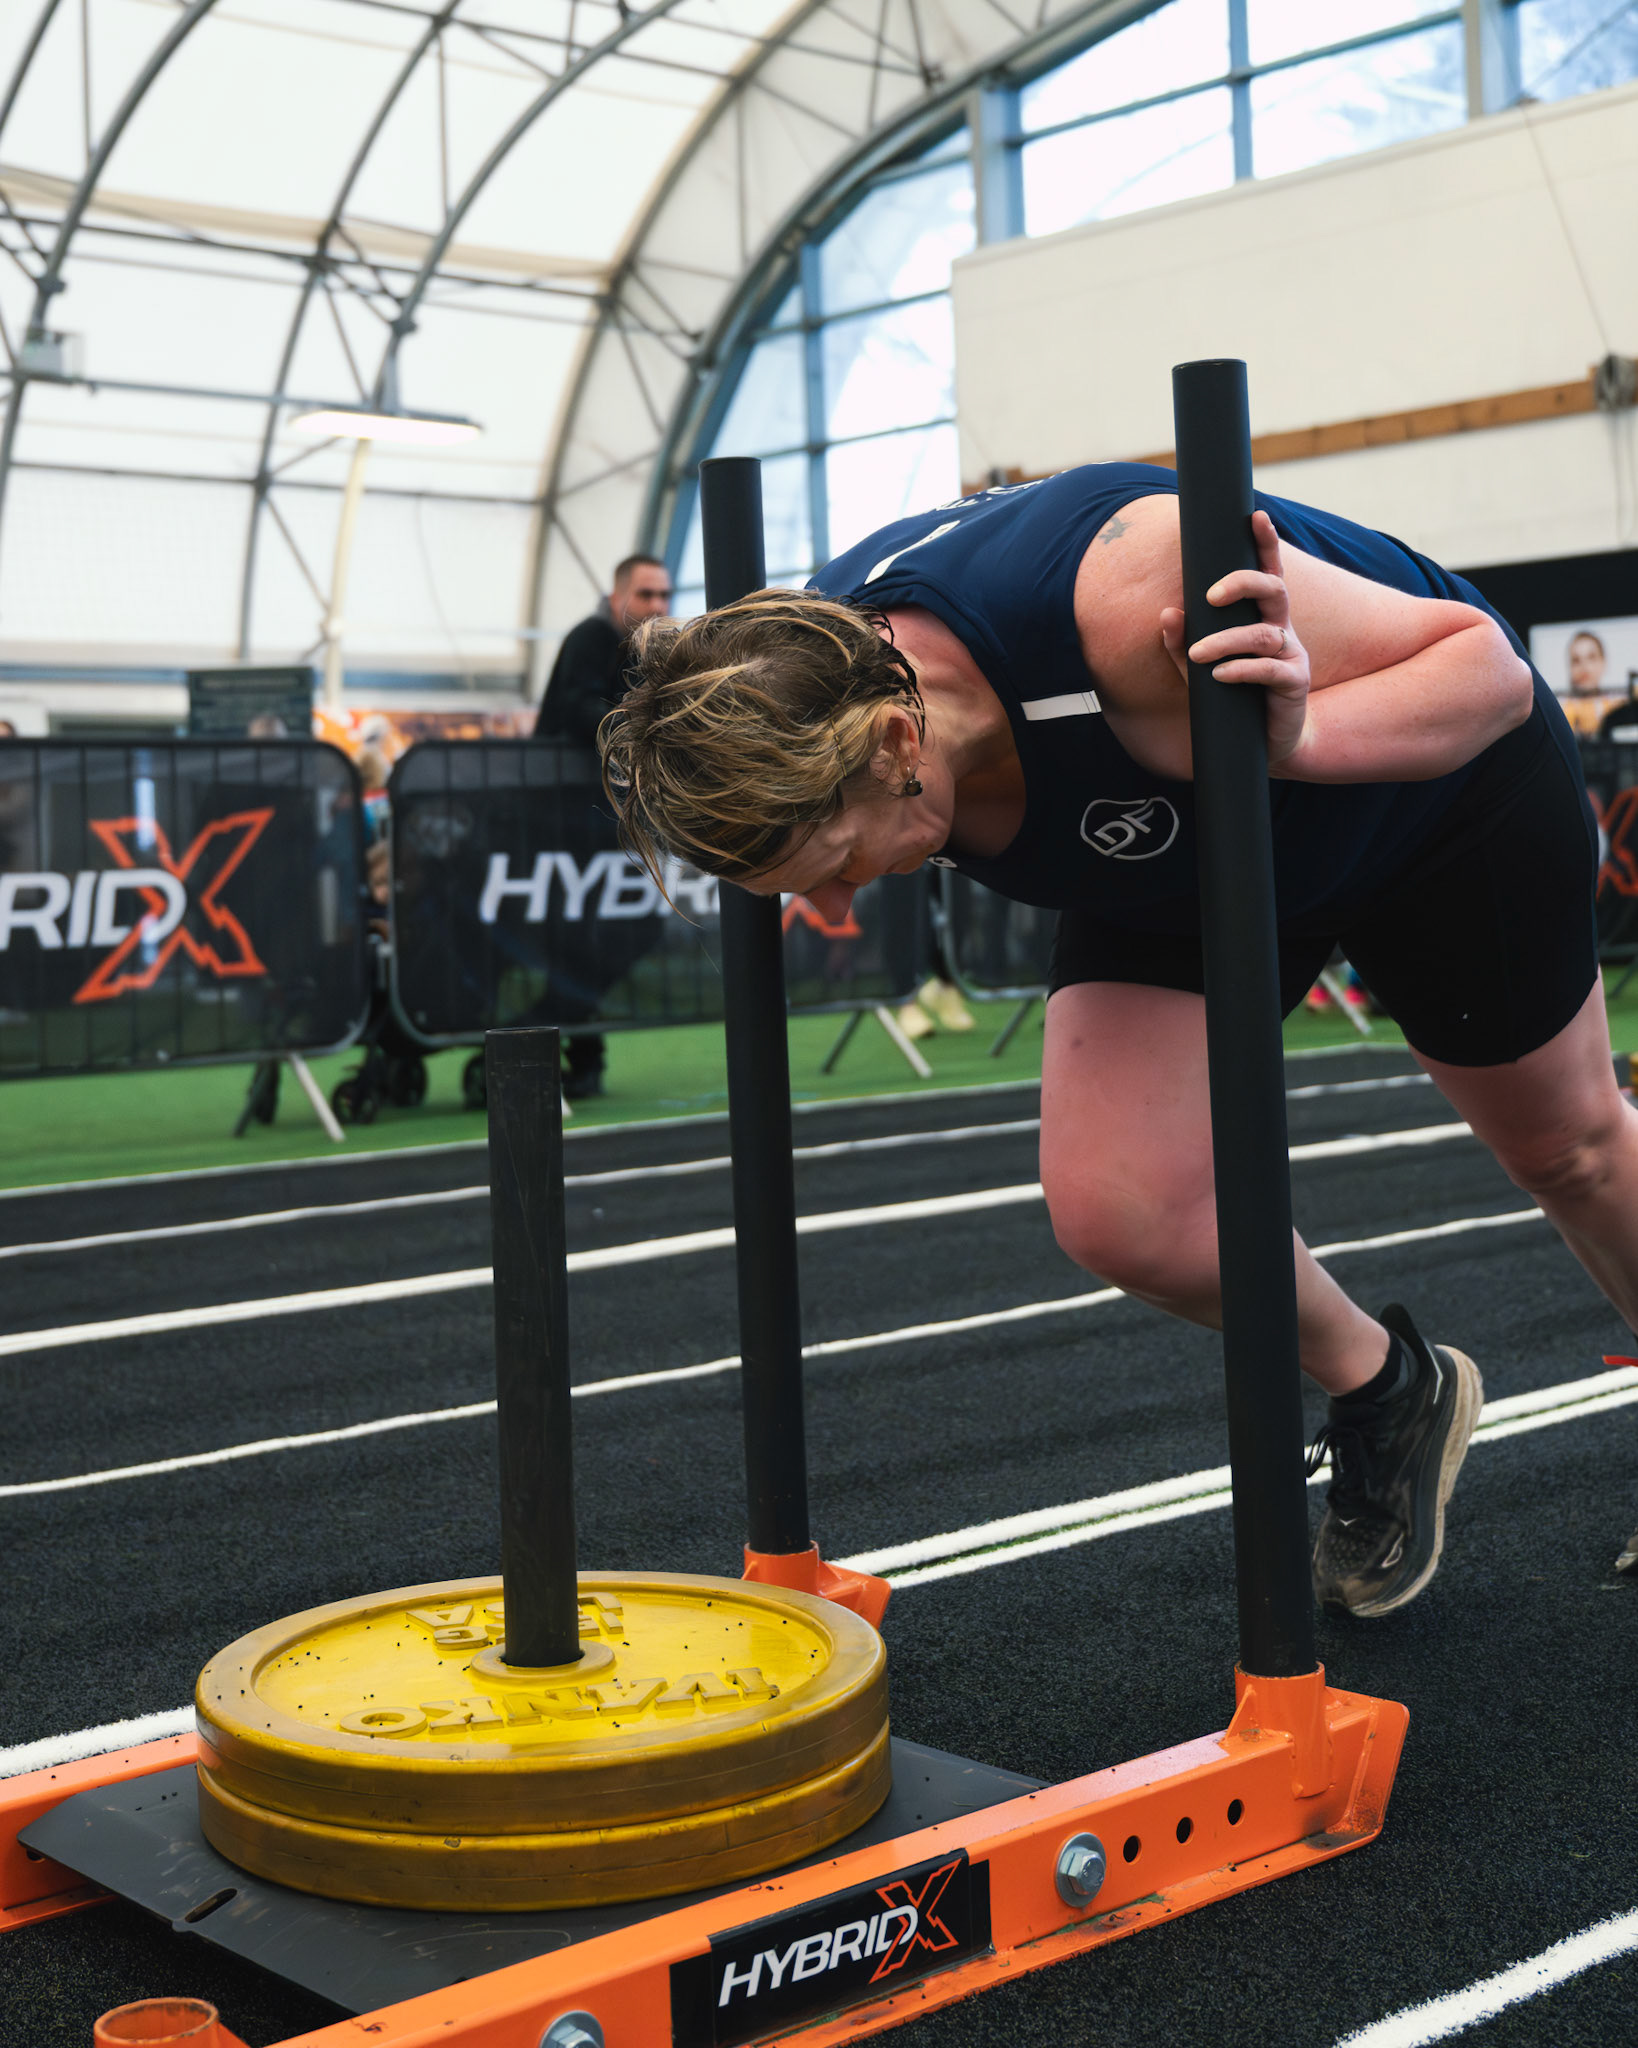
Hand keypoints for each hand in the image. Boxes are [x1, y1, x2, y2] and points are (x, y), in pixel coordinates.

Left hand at [1159, 510, 1310, 767]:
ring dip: (1226, 641)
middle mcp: (1281, 628)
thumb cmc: (1230, 697)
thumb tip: (1167, 613)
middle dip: (1243, 583)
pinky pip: (1270, 669)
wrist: (1262, 743)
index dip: (1265, 543)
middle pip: (1274, 589)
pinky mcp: (1294, 683)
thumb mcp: (1197, 669)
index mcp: (1262, 617)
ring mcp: (1291, 654)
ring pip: (1263, 634)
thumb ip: (1181, 642)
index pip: (1267, 572)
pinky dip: (1242, 670)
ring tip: (1198, 656)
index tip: (1256, 515)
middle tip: (1210, 596)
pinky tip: (1219, 675)